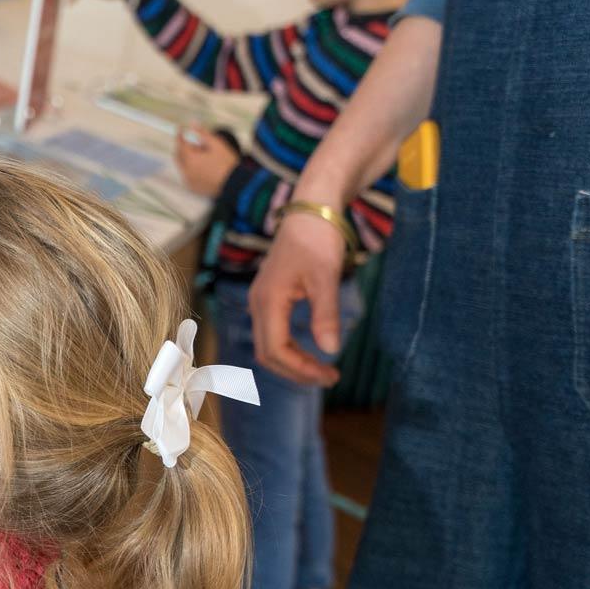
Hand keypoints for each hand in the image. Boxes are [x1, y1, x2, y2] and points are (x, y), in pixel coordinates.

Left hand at [174, 124, 238, 195]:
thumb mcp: (217, 144)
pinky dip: (190, 168)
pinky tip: (202, 166)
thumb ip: (202, 133)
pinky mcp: (193, 188)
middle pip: (178, 156)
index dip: (180, 135)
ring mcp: (189, 181)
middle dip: (183, 147)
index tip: (181, 129)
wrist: (236, 184)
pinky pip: (187, 175)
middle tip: (194, 142)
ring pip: (182, 166)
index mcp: (190, 160)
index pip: (180, 144)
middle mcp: (186, 171)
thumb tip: (193, 124)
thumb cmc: (227, 164)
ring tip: (202, 155)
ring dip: (187, 158)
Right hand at [251, 211, 348, 385]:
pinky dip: (290, 349)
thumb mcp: (326, 277)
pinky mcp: (270, 298)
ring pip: (268, 346)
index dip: (299, 369)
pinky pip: (273, 333)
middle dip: (295, 371)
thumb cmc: (317, 239)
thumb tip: (331, 350)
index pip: (275, 350)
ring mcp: (261, 301)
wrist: (310, 210)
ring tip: (322, 370)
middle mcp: (258, 303)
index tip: (329, 374)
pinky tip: (310, 351)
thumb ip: (326, 314)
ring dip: (292, 363)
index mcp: (268, 300)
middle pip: (267, 354)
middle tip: (329, 378)